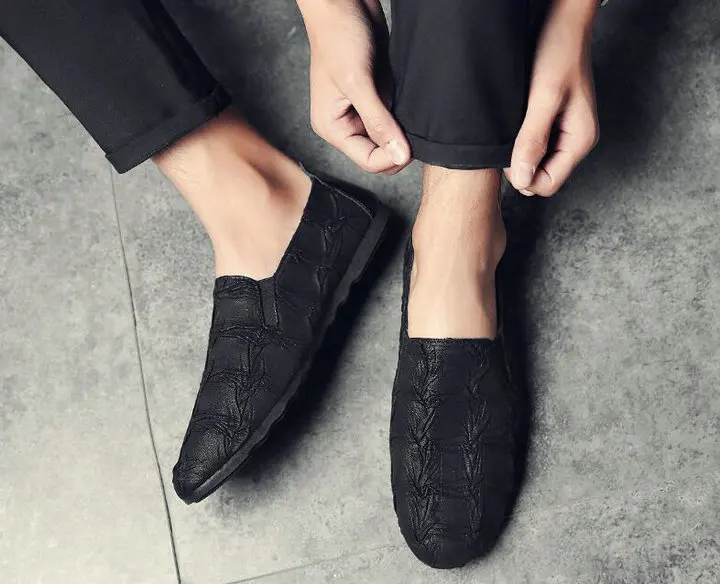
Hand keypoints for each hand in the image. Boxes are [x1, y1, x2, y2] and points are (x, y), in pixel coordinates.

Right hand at [297, 0, 410, 173]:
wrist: (344, 2)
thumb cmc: (338, 36)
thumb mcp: (358, 82)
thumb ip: (379, 122)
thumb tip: (400, 156)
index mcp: (332, 127)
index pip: (369, 160)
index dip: (392, 156)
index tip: (410, 142)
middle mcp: (346, 123)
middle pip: (381, 153)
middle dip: (398, 144)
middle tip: (411, 124)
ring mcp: (363, 111)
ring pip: (391, 137)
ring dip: (403, 128)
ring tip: (405, 104)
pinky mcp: (377, 95)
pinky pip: (395, 116)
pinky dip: (404, 113)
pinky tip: (406, 97)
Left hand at [507, 0, 599, 196]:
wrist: (560, 21)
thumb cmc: (557, 52)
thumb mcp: (543, 98)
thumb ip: (533, 140)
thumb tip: (522, 180)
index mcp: (580, 140)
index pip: (547, 185)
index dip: (523, 176)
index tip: (507, 153)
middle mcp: (575, 140)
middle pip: (541, 176)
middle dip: (521, 165)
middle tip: (507, 137)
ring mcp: (564, 132)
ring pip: (535, 162)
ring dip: (519, 151)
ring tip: (512, 125)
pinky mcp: (553, 122)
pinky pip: (533, 144)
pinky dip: (520, 139)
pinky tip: (514, 121)